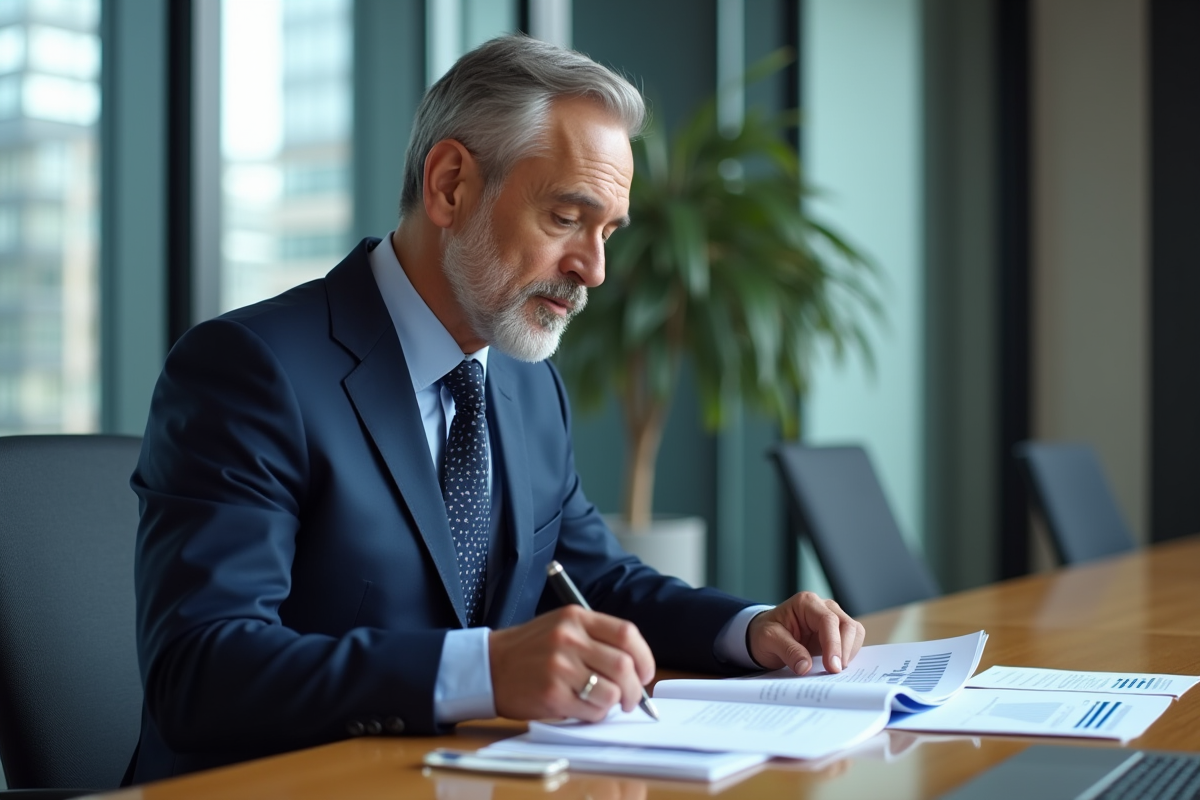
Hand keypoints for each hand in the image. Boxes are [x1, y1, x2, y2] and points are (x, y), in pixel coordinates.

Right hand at [489, 606, 654, 721]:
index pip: (626, 634)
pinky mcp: (552, 694)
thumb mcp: (561, 628)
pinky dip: (594, 715)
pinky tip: (581, 709)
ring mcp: (560, 666)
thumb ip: (596, 640)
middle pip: (624, 666)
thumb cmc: (529, 651)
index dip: (644, 657)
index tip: (645, 673)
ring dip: (614, 704)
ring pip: (611, 692)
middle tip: (632, 699)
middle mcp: (569, 638)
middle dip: (635, 689)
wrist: (488, 666)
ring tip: (601, 703)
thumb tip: (636, 669)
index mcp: (575, 618)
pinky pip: (591, 711)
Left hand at [746, 592, 864, 675]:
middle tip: (835, 672)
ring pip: (854, 632)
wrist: (761, 636)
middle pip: (847, 625)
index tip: (833, 666)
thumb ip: (788, 651)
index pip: (828, 620)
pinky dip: (848, 655)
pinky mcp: (835, 634)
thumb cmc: (765, 633)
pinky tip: (836, 666)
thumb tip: (805, 667)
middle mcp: (823, 607)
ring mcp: (832, 620)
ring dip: (849, 652)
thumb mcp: (768, 639)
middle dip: (845, 650)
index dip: (833, 644)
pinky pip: (851, 642)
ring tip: (834, 670)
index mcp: (806, 603)